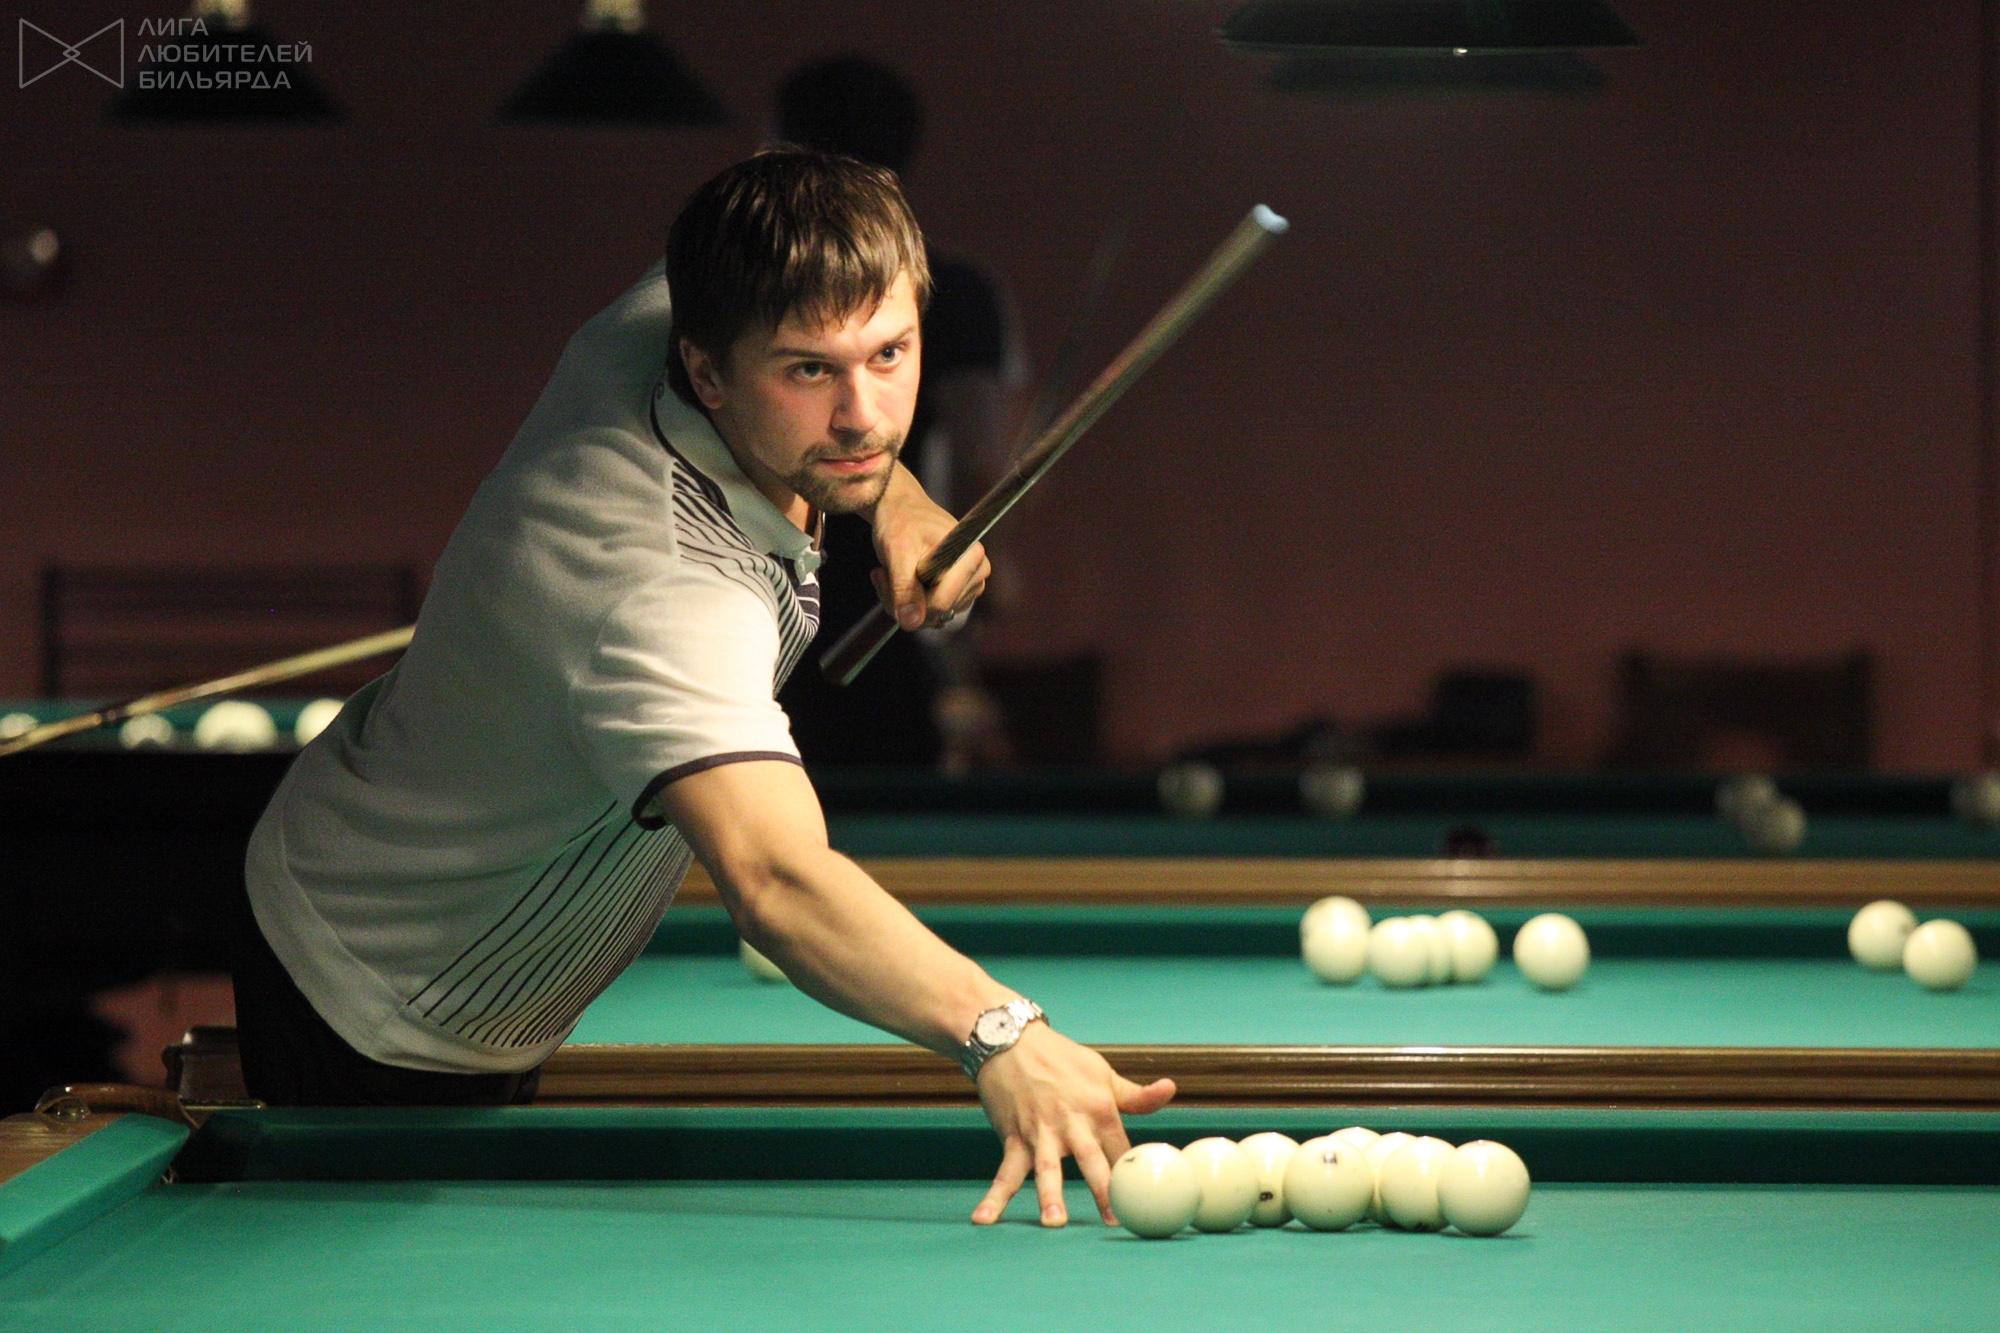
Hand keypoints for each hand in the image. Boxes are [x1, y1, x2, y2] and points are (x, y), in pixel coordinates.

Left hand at [869, 463, 990, 631]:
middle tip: (884, 574)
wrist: (901, 508)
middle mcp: (978, 570)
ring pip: (935, 615)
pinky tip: (902, 579)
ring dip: (906, 601)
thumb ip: (904, 589)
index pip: (942, 602)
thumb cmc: (901, 521)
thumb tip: (911, 623)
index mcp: (970, 555)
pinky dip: (913, 601)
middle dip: (905, 601)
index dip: (911, 602)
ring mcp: (971, 582)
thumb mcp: (897, 552)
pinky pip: (935, 611)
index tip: (886, 579)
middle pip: (939, 611)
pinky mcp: (961, 590)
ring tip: (892, 573)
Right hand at [969, 1023, 1176, 1226]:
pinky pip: (1004, 1172)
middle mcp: (1071, 1122)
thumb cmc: (1060, 1058)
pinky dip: (993, 1197)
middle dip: (1104, 1192)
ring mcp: (1040, 1132)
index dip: (1132, 1175)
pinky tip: (984, 1219)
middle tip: (1114, 1222)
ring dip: (1050, 1195)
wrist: (1009, 1040)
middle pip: (1091, 1161)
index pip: (1121, 1150)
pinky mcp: (1013, 1137)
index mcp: (1099, 1108)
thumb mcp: (1102, 1072)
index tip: (1144, 1201)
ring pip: (1047, 1168)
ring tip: (1054, 1222)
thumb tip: (1170, 1090)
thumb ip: (1135, 1095)